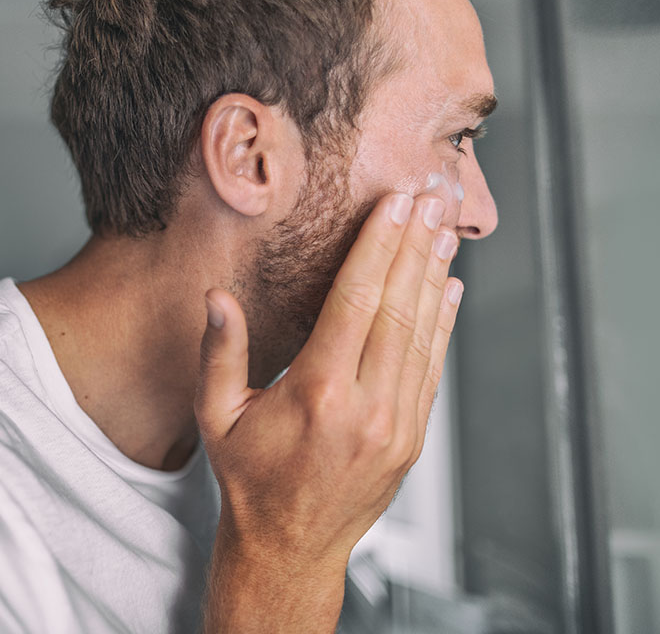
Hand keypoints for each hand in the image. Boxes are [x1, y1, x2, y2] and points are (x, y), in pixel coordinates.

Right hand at [194, 191, 461, 568]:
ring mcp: (397, 425)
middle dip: (415, 246)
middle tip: (432, 199)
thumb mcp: (218, 417)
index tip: (395, 205)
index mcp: (318, 394)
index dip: (378, 246)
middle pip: (398, 307)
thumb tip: (218, 296)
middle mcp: (367, 407)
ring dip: (435, 277)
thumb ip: (219, 353)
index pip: (356, 300)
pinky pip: (432, 367)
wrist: (290, 548)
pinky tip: (449, 289)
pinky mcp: (412, 438)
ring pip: (423, 334)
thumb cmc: (250, 479)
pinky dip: (443, 323)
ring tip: (445, 232)